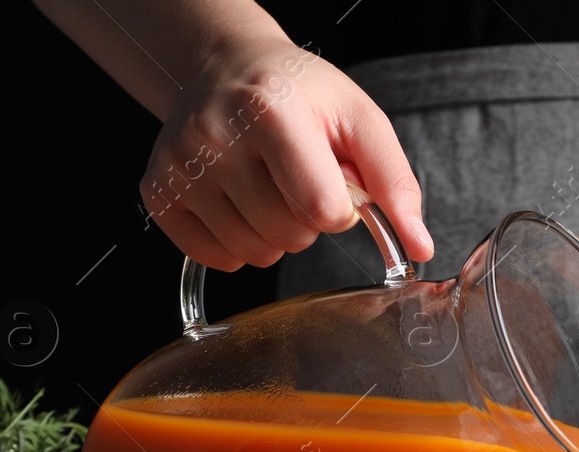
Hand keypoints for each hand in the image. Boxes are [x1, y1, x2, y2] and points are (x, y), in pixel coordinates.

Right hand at [141, 36, 433, 270]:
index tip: (332, 180)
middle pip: (288, 236)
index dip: (340, 209)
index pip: (323, 210)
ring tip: (268, 187)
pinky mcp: (157, 191)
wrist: (228, 67)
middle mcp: (216, 136)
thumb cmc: (300, 94)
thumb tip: (420, 248)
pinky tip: (239, 202)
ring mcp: (180, 166)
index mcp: (271, 111)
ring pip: (252, 253)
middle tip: (297, 179)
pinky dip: (236, 244)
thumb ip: (396, 184)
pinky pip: (213, 257)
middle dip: (307, 220)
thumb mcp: (360, 120)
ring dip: (273, 234)